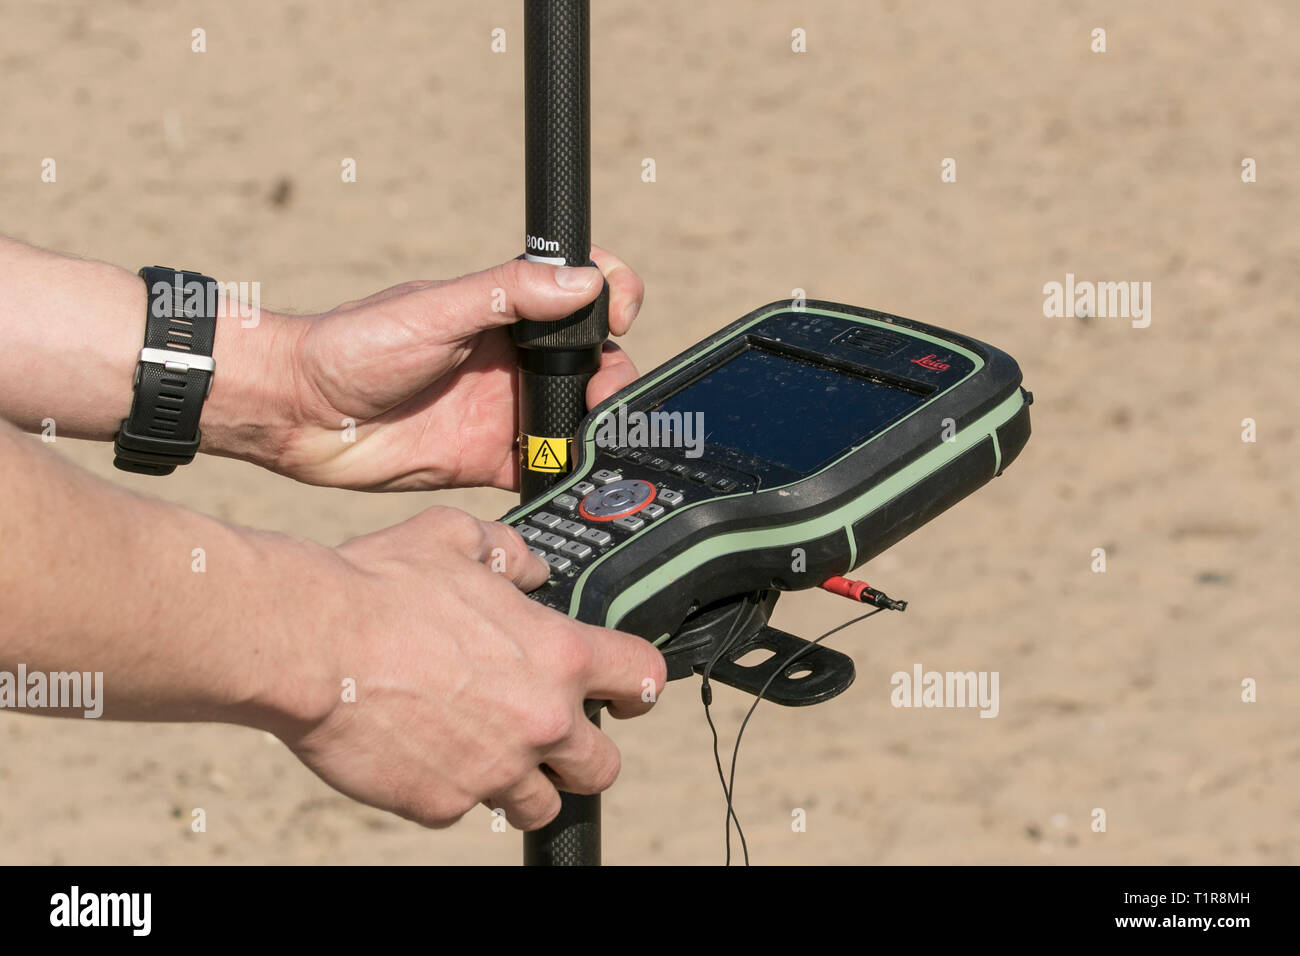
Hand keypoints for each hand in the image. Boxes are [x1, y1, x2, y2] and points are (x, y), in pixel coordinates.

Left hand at [262, 248, 643, 490]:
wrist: (301, 417)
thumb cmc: (353, 346)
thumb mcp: (436, 310)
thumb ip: (508, 293)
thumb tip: (583, 281)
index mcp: (505, 312)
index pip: (579, 292)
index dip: (612, 295)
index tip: (619, 312)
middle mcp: (512, 360)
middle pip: (592, 360)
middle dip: (615, 373)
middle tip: (606, 393)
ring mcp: (505, 410)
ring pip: (577, 416)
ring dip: (598, 425)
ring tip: (597, 437)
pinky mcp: (490, 460)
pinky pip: (544, 467)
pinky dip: (567, 473)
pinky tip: (576, 476)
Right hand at [282, 506, 666, 829]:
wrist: (311, 645)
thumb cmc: (379, 586)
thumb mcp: (455, 539)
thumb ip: (509, 553)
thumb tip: (532, 569)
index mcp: (558, 656)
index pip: (644, 680)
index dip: (640, 688)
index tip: (626, 695)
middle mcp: (540, 721)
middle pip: (603, 766)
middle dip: (583, 754)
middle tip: (550, 735)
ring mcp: (493, 770)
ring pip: (538, 803)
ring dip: (522, 781)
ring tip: (483, 748)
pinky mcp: (443, 804)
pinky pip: (464, 806)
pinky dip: (452, 786)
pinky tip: (423, 749)